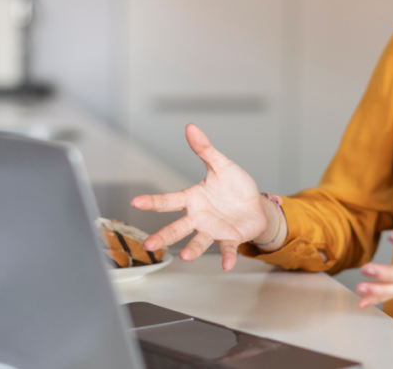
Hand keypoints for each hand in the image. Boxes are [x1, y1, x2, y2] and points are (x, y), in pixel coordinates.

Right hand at [131, 123, 271, 270]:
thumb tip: (190, 127)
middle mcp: (198, 217)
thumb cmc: (235, 187)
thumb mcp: (221, 165)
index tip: (135, 201)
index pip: (169, 200)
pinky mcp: (229, 238)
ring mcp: (212, 230)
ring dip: (191, 250)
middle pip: (177, 228)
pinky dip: (225, 257)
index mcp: (192, 199)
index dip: (152, 201)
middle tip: (149, 245)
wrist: (256, 205)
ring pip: (198, 241)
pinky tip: (225, 265)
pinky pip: (226, 248)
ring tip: (184, 256)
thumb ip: (205, 149)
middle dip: (163, 236)